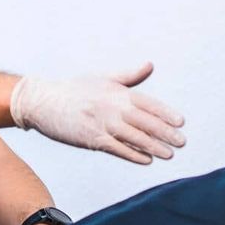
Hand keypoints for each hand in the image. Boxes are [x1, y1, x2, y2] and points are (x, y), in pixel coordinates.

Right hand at [9, 63, 186, 163]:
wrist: (43, 101)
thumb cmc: (74, 90)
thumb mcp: (102, 77)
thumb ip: (129, 76)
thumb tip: (150, 65)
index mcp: (116, 92)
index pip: (147, 103)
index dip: (165, 113)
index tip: (180, 122)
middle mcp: (111, 107)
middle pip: (144, 122)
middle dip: (164, 133)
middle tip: (181, 142)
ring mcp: (101, 124)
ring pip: (133, 137)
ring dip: (153, 146)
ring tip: (169, 154)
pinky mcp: (91, 139)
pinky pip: (116, 149)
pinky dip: (132, 154)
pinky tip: (146, 159)